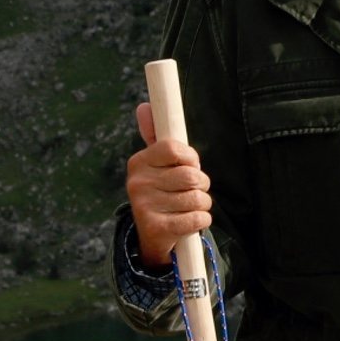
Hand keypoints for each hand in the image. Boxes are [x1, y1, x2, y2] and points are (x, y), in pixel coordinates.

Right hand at [125, 101, 213, 267]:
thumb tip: (144, 106)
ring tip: (187, 206)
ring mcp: (144, 206)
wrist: (151, 234)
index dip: (191, 158)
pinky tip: (188, 221)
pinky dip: (201, 220)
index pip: (176, 149)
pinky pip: (198, 218)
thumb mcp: (157, 163)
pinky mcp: (156, 229)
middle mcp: (137, 182)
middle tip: (190, 190)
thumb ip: (155, 135)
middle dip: (201, 184)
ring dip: (202, 204)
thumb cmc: (163, 191)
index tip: (188, 165)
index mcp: (139, 161)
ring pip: (198, 198)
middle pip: (192, 175)